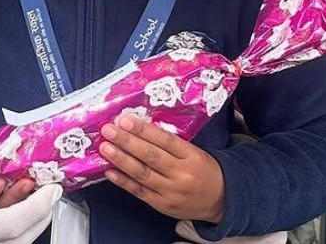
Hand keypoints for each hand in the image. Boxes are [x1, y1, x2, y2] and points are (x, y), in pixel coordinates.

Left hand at [98, 115, 224, 223]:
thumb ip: (170, 143)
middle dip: (127, 142)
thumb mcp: (194, 152)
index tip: (125, 120)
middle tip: (109, 130)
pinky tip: (110, 171)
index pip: (165, 140)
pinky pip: (139, 192)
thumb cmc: (204, 170)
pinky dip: (123, 181)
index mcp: (191, 156)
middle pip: (151, 156)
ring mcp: (170, 191)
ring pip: (142, 174)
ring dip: (121, 160)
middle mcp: (181, 174)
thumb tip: (139, 128)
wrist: (220, 200)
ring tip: (105, 148)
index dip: (144, 130)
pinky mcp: (162, 205)